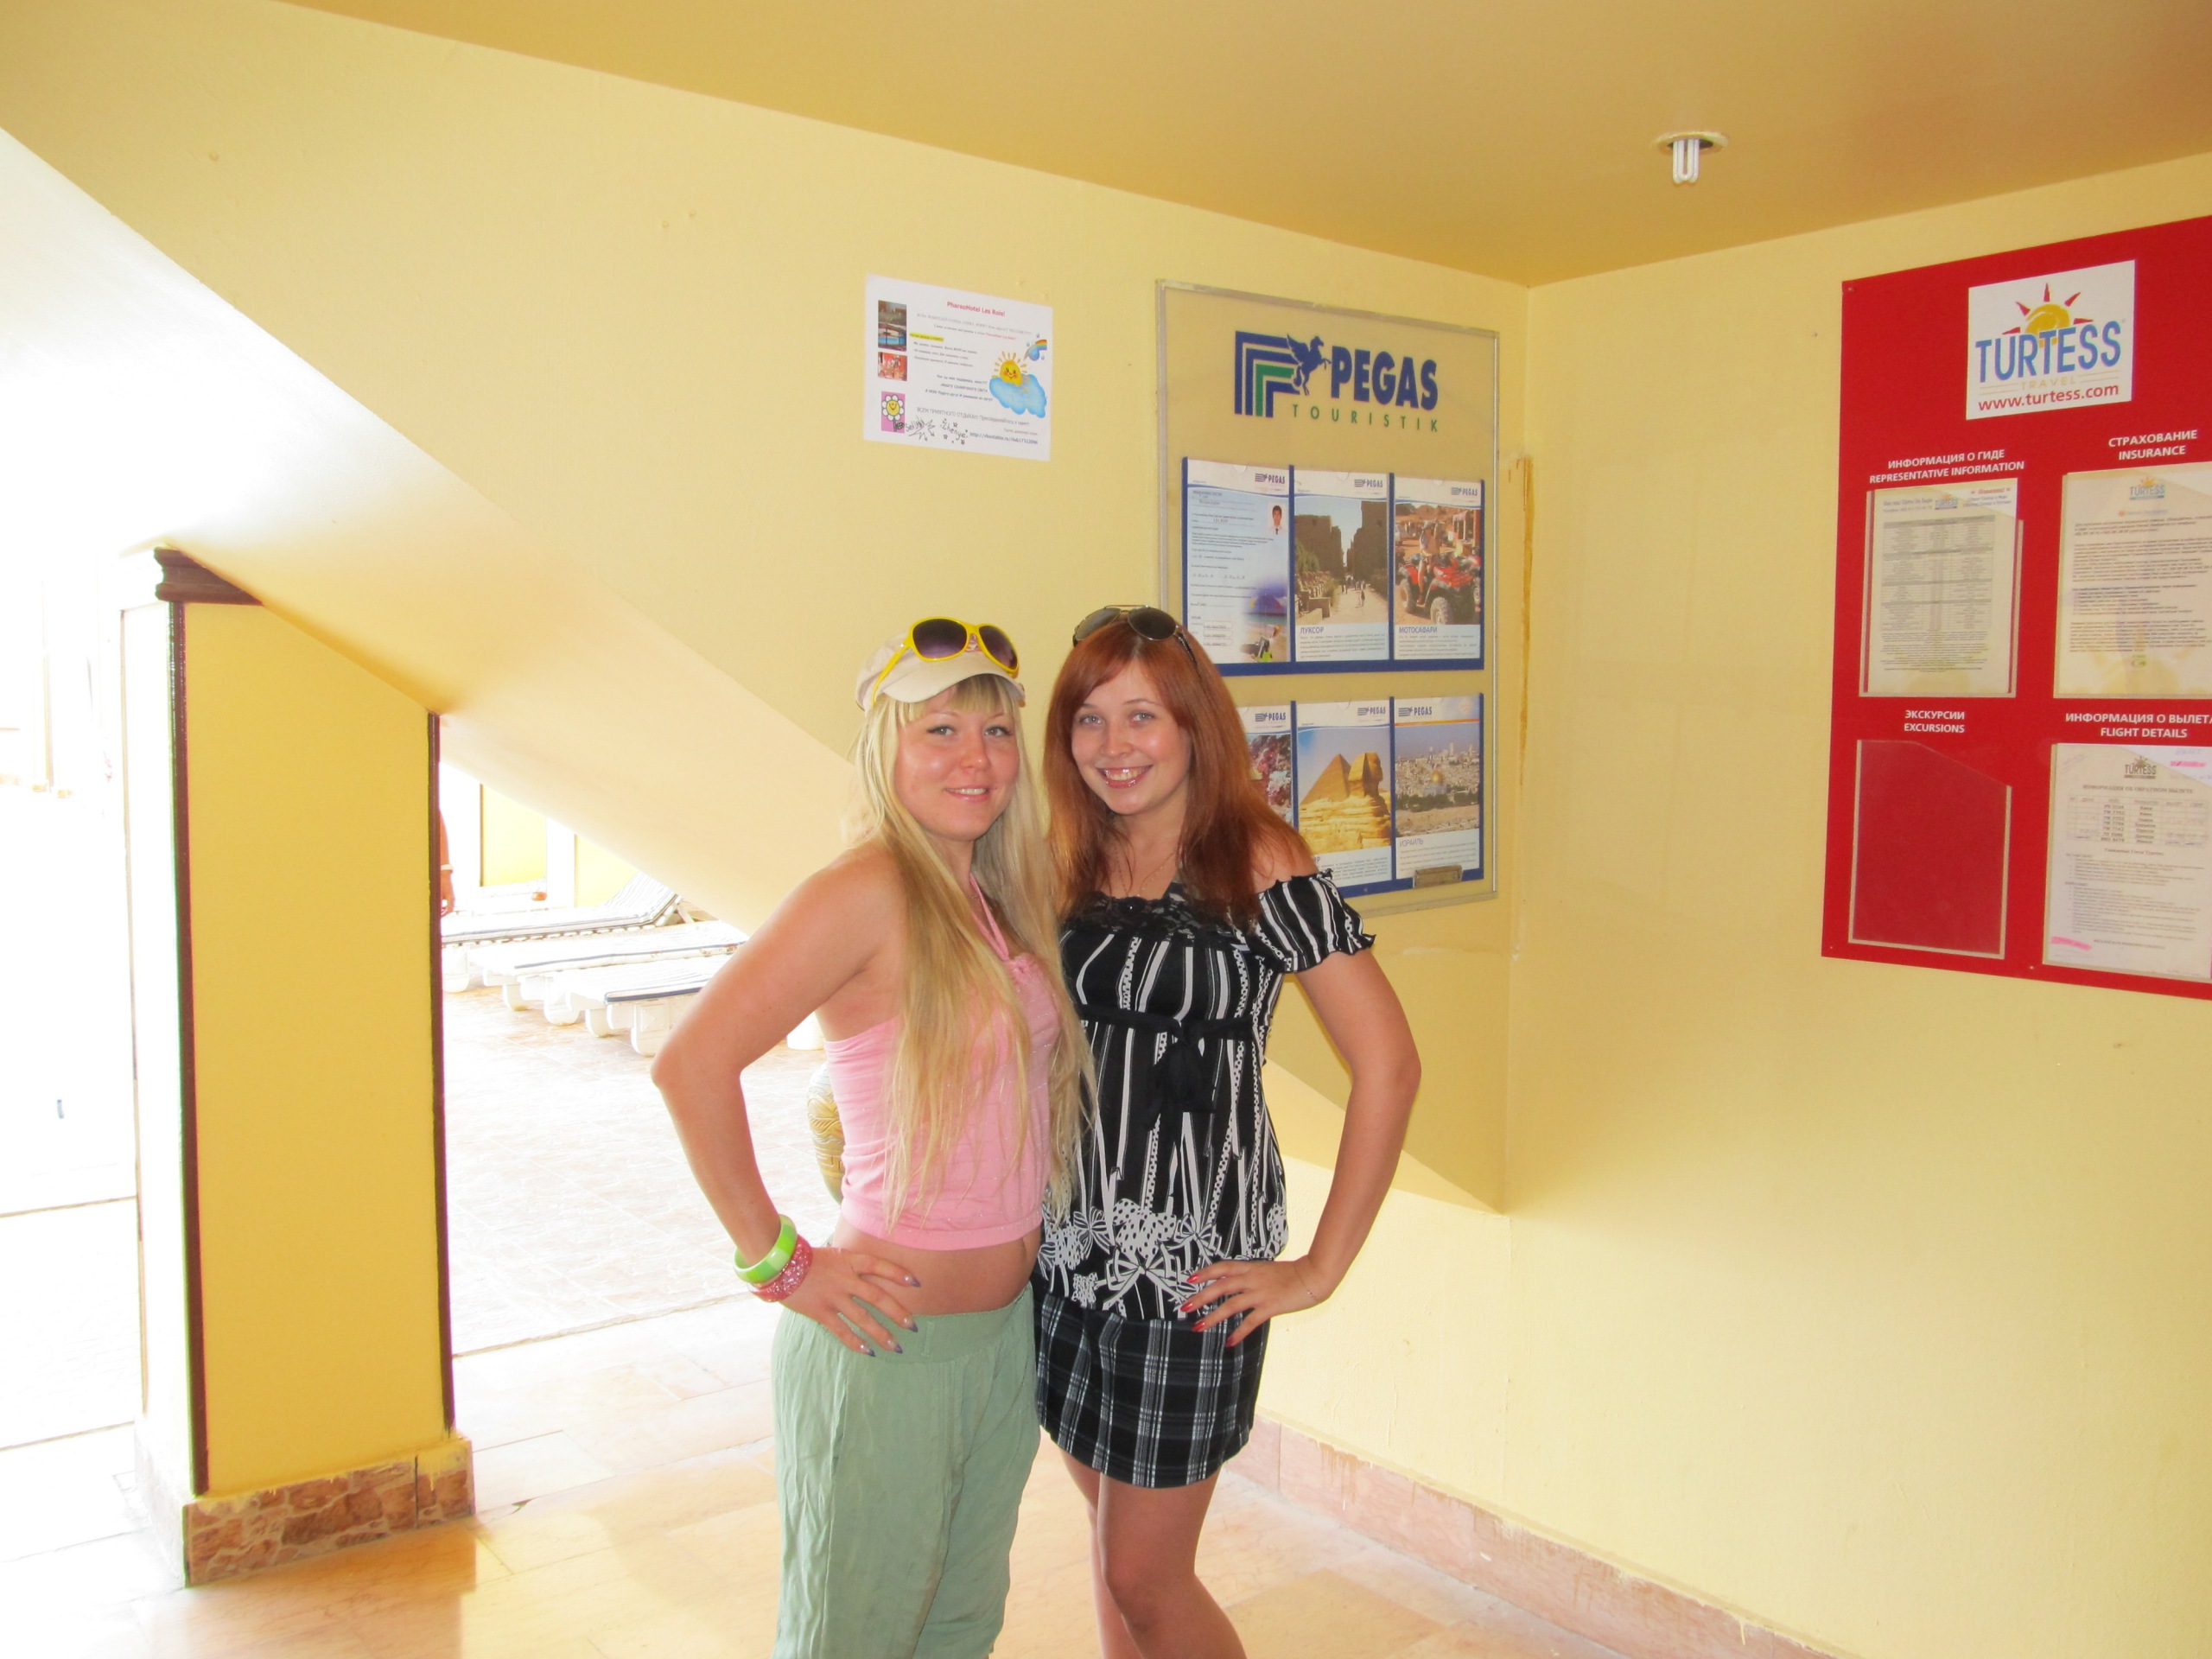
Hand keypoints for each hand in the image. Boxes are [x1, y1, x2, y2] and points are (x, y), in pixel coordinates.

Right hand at [782, 1247, 919, 1354]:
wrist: (779, 1265)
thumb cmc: (809, 1259)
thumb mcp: (835, 1255)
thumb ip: (854, 1265)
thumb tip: (876, 1275)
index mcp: (849, 1260)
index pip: (880, 1265)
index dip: (898, 1274)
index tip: (916, 1283)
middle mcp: (844, 1279)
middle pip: (877, 1297)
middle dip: (897, 1313)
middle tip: (913, 1326)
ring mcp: (833, 1296)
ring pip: (863, 1318)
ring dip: (881, 1334)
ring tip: (896, 1347)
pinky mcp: (820, 1312)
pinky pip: (841, 1331)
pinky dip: (856, 1342)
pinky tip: (869, 1352)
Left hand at [1182, 1255, 1328, 1345]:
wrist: (1313, 1275)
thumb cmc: (1293, 1273)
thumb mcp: (1268, 1269)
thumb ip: (1253, 1275)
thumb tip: (1238, 1282)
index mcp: (1251, 1268)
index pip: (1223, 1268)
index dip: (1205, 1273)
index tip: (1190, 1280)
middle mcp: (1252, 1279)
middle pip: (1220, 1287)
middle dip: (1201, 1297)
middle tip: (1185, 1307)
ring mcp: (1261, 1293)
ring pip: (1231, 1305)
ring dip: (1213, 1317)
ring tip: (1198, 1327)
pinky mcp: (1271, 1306)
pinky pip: (1250, 1321)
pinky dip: (1239, 1332)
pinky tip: (1229, 1342)